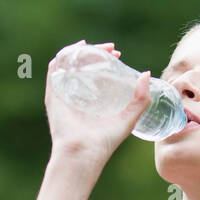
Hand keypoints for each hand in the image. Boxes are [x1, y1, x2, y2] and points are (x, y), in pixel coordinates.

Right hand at [45, 40, 151, 165]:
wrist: (84, 153)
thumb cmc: (104, 142)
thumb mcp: (128, 119)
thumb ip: (141, 100)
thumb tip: (145, 74)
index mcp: (91, 101)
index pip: (96, 72)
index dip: (106, 59)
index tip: (117, 54)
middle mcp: (76, 96)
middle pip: (82, 65)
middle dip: (95, 52)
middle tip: (110, 49)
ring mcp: (63, 95)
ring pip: (67, 64)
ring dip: (78, 51)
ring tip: (91, 45)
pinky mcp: (53, 96)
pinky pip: (54, 71)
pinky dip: (63, 57)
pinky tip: (76, 50)